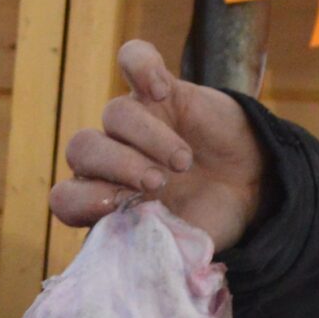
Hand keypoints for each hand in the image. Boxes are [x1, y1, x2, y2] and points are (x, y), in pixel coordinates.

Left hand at [52, 39, 272, 249]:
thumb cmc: (209, 221)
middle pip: (82, 148)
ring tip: (183, 162)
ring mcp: (136, 122)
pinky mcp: (162, 90)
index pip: (65, 197)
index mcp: (104, 201)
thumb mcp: (182, 247)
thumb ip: (156, 251)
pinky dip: (142, 66)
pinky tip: (160, 90)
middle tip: (157, 185)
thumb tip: (138, 257)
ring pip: (115, 113)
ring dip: (149, 138)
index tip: (118, 209)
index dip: (82, 202)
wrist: (253, 190)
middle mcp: (112, 159)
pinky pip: (134, 60)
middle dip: (117, 166)